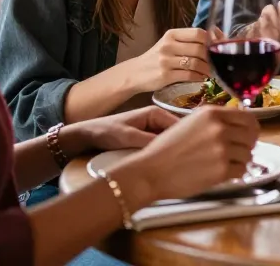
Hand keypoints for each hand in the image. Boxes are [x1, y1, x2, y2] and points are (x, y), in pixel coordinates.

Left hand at [59, 106, 179, 156]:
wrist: (87, 136)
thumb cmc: (106, 132)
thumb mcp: (128, 137)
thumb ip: (149, 142)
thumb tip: (170, 150)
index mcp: (156, 113)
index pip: (180, 126)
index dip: (187, 139)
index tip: (192, 154)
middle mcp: (157, 120)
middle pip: (176, 134)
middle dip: (180, 146)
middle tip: (185, 163)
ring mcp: (152, 130)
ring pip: (169, 142)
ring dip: (171, 152)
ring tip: (178, 166)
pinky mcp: (147, 140)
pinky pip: (160, 147)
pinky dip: (163, 155)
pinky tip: (166, 166)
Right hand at [116, 107, 259, 204]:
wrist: (151, 171)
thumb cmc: (166, 148)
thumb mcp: (190, 122)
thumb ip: (214, 120)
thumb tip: (236, 123)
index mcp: (212, 113)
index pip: (248, 117)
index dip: (251, 128)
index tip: (249, 134)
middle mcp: (220, 128)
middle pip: (251, 136)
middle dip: (247, 145)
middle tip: (238, 152)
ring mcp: (222, 149)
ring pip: (248, 154)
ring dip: (240, 160)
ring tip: (225, 164)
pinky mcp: (222, 169)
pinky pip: (241, 170)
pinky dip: (235, 173)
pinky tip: (223, 173)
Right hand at [128, 27, 211, 92]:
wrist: (135, 73)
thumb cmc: (156, 58)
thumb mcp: (169, 44)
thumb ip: (188, 42)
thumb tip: (215, 42)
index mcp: (172, 34)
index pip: (198, 33)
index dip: (213, 39)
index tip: (221, 45)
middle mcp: (169, 45)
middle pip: (200, 49)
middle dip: (212, 57)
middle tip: (218, 62)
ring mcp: (166, 60)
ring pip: (196, 63)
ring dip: (208, 69)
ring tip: (212, 72)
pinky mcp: (165, 75)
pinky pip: (189, 75)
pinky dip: (199, 77)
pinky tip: (202, 78)